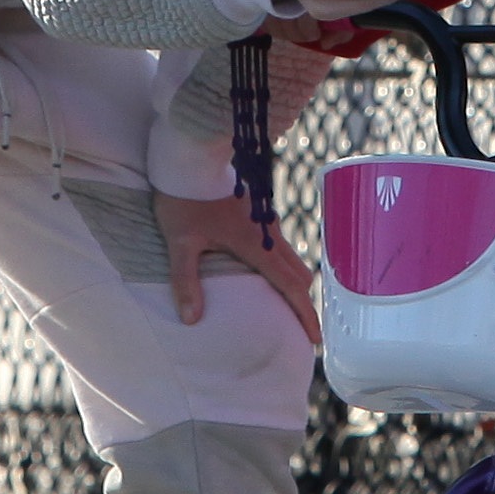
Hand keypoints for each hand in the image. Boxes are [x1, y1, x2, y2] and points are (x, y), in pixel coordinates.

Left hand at [154, 191, 321, 341]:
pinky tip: (268, 272)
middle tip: (301, 328)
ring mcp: (266, 221)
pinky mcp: (259, 213)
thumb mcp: (180, 242)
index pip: (290, 287)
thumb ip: (186, 281)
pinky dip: (283, 265)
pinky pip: (280, 245)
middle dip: (303, 303)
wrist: (191, 154)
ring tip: (286, 305)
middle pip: (299, 275)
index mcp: (255, 244)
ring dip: (294, 283)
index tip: (314, 339)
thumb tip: (191, 319)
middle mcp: (268, 233)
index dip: (304, 314)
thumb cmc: (184, 198)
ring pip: (292, 258)